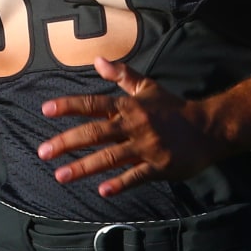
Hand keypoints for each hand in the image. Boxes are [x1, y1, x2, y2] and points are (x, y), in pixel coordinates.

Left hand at [38, 56, 225, 196]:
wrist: (208, 128)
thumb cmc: (173, 108)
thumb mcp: (147, 87)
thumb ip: (122, 75)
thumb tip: (98, 60)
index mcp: (128, 106)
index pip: (93, 104)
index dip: (69, 106)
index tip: (45, 109)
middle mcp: (133, 125)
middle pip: (95, 133)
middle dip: (67, 142)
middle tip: (43, 152)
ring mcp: (146, 147)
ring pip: (110, 157)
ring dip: (84, 167)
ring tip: (61, 176)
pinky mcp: (159, 166)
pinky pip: (136, 176)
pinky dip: (119, 184)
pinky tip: (102, 191)